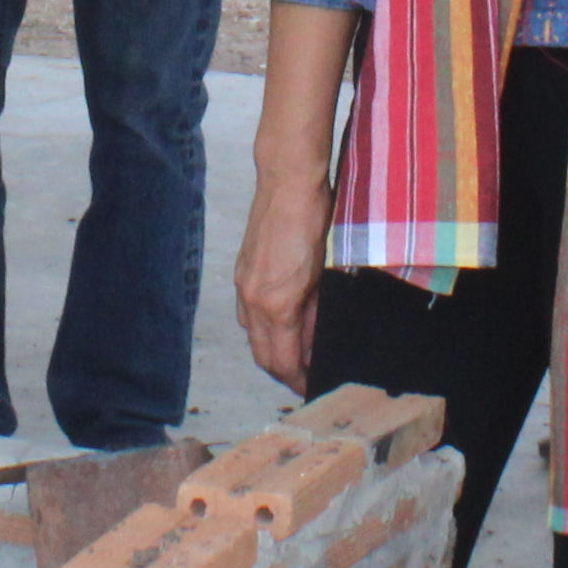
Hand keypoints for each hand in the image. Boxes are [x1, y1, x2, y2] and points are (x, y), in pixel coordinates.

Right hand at [234, 162, 330, 387]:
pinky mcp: (242, 272)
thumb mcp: (325, 275)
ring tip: (298, 354)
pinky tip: (283, 324)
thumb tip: (316, 342)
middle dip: (284, 372)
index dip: (298, 380)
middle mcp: (253, 300)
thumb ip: (316, 314)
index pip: (283, 361)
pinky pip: (248, 314)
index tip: (312, 386)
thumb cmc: (314, 220)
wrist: (288, 181)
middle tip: (306, 378)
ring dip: (273, 351)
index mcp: (276, 305)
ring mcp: (244, 286)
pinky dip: (264, 328)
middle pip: (263, 356)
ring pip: (253, 337)